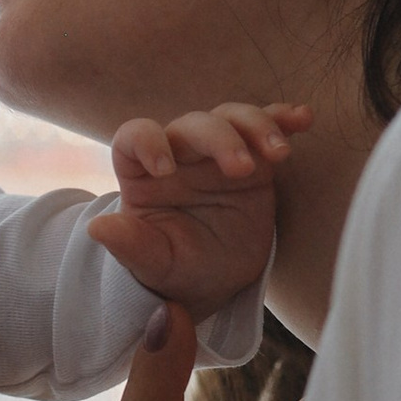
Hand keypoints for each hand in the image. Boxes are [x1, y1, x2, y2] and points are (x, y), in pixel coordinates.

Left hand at [87, 99, 307, 316]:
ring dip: (257, 127)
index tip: (166, 168)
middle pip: (194, 124)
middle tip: (242, 169)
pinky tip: (302, 119)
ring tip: (279, 154)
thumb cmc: (178, 272)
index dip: (147, 141)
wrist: (218, 281)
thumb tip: (98, 228)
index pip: (135, 137)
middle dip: (220, 140)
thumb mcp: (156, 266)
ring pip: (232, 119)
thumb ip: (130, 247)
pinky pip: (266, 129)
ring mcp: (217, 152)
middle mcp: (178, 153)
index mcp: (142, 173)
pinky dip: (283, 120)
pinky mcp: (254, 158)